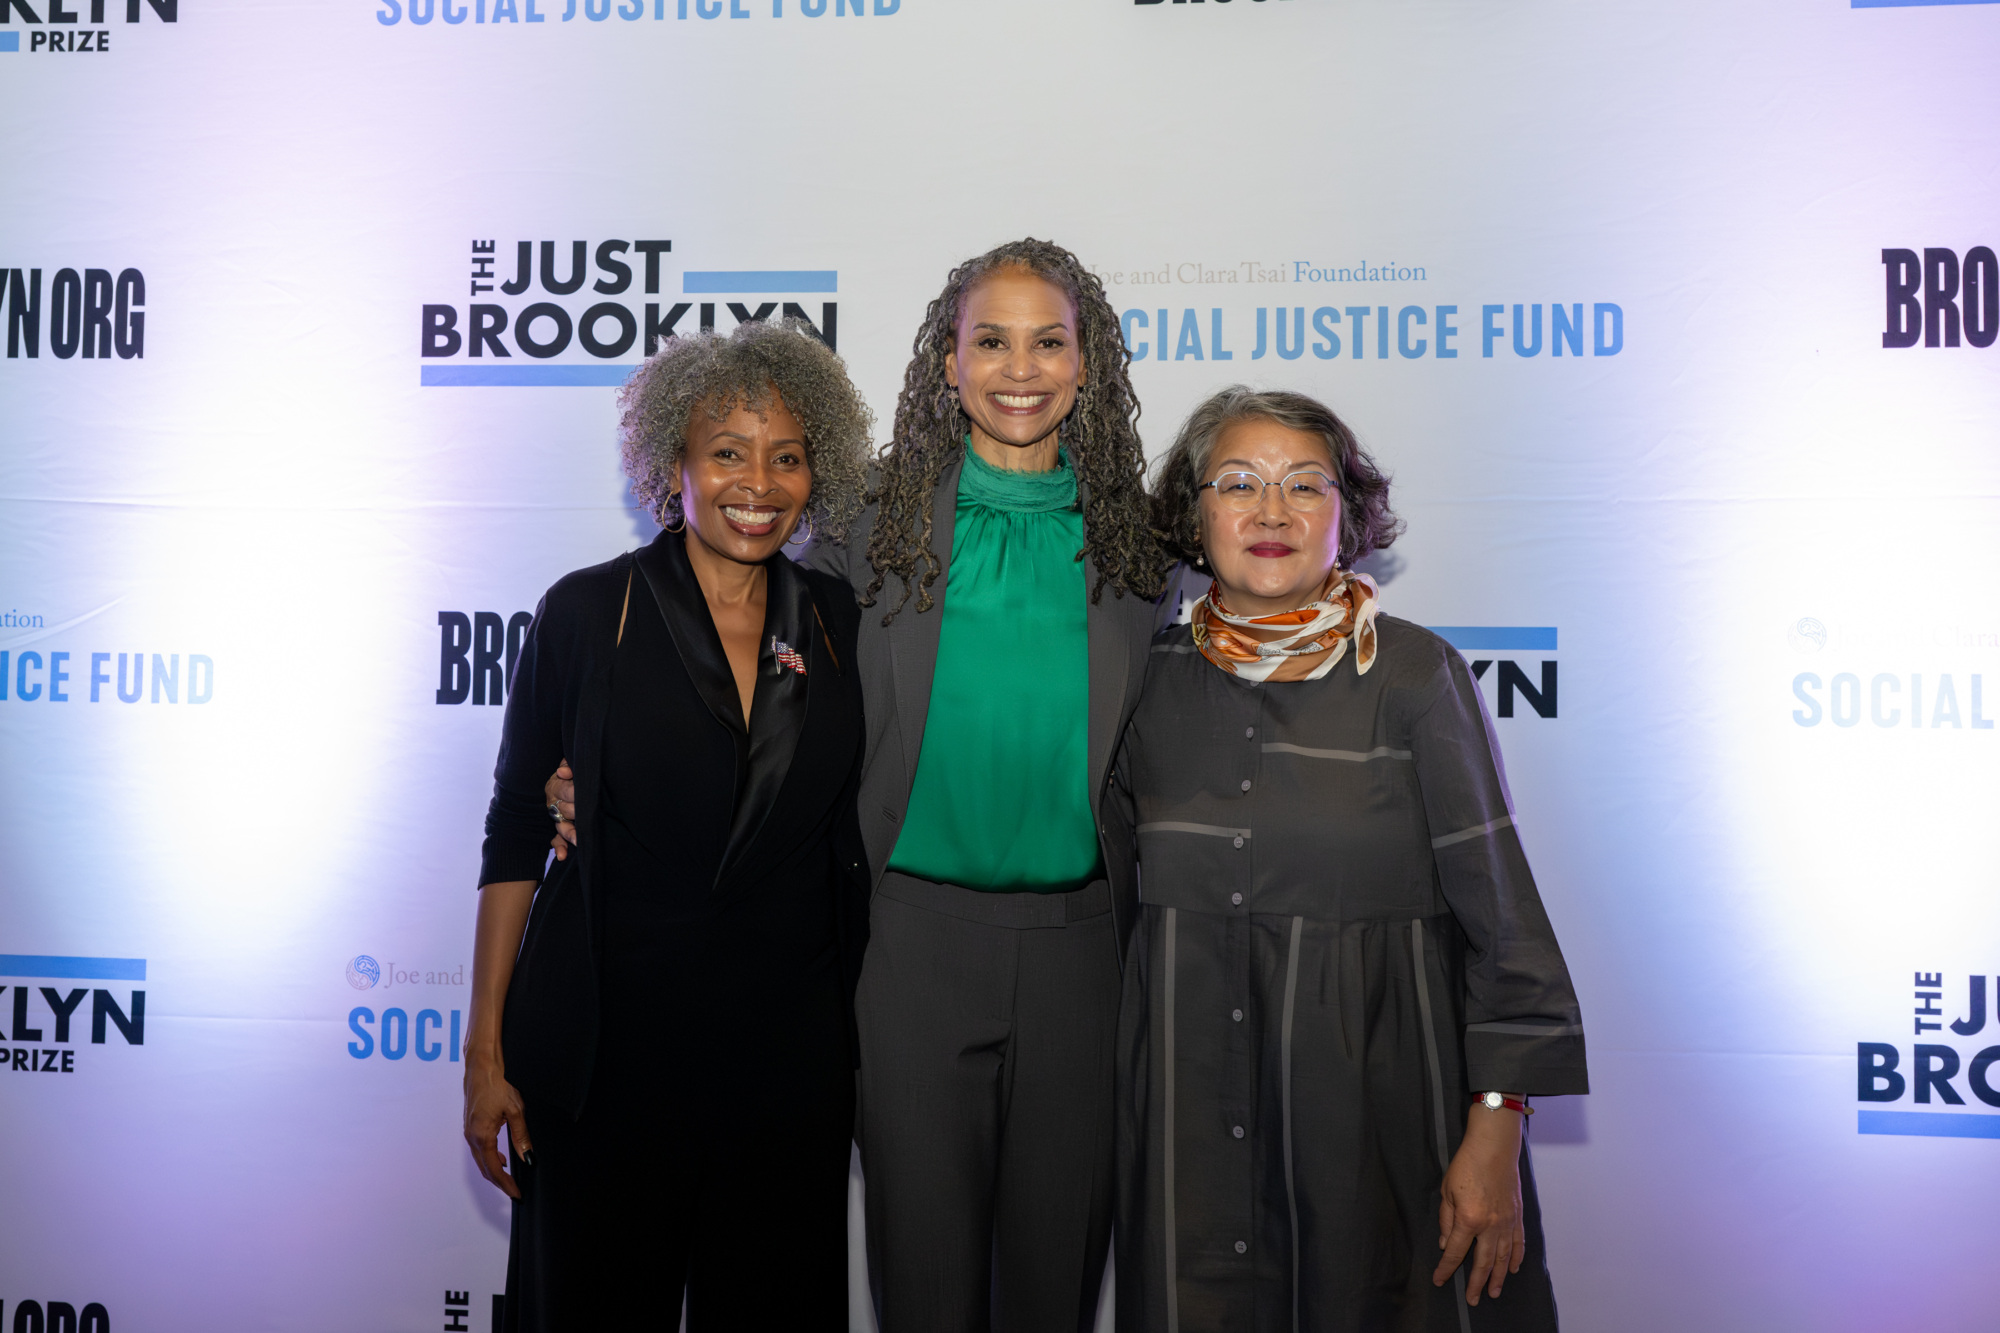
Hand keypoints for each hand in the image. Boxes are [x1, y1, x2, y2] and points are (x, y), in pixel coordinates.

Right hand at [463, 1049, 532, 1197]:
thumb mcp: (516, 1110)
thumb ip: (521, 1137)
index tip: (516, 1193)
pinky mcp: (470, 1124)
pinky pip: (479, 1148)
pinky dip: (489, 1157)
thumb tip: (527, 1157)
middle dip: (499, 1182)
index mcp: (482, 1135)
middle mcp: (471, 1135)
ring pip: (480, 1159)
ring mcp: (469, 1130)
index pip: (494, 1169)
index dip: (505, 1184)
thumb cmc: (497, 1082)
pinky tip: (502, 1156)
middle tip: (514, 1191)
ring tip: (510, 1178)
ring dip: (494, 1170)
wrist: (481, 1063)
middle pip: (485, 1168)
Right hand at [544, 760, 576, 860]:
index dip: (574, 791)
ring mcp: (555, 818)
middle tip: (589, 815)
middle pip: (566, 809)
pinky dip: (559, 848)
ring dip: (569, 834)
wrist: (559, 780)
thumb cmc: (568, 772)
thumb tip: (563, 772)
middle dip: (577, 812)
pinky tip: (563, 855)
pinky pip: (556, 840)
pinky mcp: (557, 829)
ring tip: (578, 840)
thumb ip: (568, 765)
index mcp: (556, 787)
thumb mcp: (566, 764)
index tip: (585, 793)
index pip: (565, 790)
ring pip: (561, 827)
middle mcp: (554, 804)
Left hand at [1432, 1101, 1525, 1304]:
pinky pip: (1518, 1243)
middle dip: (1477, 1283)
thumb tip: (1447, 1244)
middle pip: (1483, 1262)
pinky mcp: (1517, 1215)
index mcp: (1469, 1219)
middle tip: (1473, 1299)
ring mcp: (1507, 1222)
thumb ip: (1446, 1220)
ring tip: (1495, 1292)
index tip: (1440, 1279)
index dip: (1446, 1268)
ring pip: (1503, 1258)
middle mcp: (1490, 1225)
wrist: (1494, 1147)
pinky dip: (1516, 1258)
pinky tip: (1514, 1268)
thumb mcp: (1447, 1192)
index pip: (1456, 1252)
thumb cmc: (1467, 1164)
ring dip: (1499, 1277)